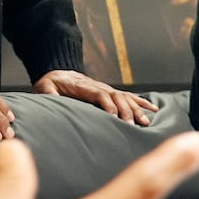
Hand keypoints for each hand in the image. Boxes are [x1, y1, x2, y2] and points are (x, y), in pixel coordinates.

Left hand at [35, 69, 157, 125]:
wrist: (57, 72)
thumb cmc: (51, 83)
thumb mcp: (45, 88)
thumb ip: (49, 94)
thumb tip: (52, 102)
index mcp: (84, 87)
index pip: (101, 95)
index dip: (109, 106)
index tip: (115, 119)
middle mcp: (99, 87)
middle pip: (117, 97)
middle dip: (127, 111)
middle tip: (134, 126)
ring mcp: (106, 89)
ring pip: (125, 98)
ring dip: (137, 109)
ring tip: (146, 122)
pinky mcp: (110, 92)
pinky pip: (129, 96)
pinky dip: (141, 102)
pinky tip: (153, 109)